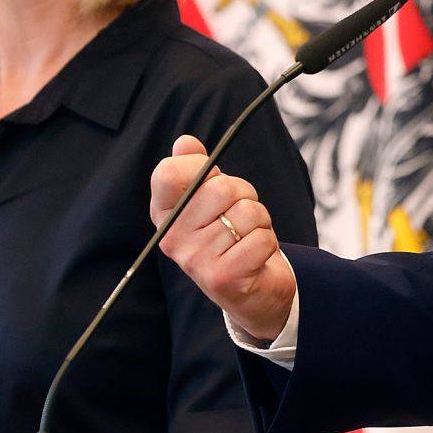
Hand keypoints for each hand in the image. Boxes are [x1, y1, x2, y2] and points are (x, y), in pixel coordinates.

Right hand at [150, 134, 295, 342]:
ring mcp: (195, 261)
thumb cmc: (230, 235)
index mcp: (164, 214)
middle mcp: (172, 238)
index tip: (212, 178)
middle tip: (240, 216)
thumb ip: (198, 169)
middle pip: (220, 189)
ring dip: (259, 221)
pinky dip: (268, 243)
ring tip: (247, 237)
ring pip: (247, 213)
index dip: (199, 165)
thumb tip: (184, 142)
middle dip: (244, 195)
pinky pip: (261, 238)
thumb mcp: (211, 199)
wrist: (252, 290)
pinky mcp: (223, 278)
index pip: (168, 173)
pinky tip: (254, 256)